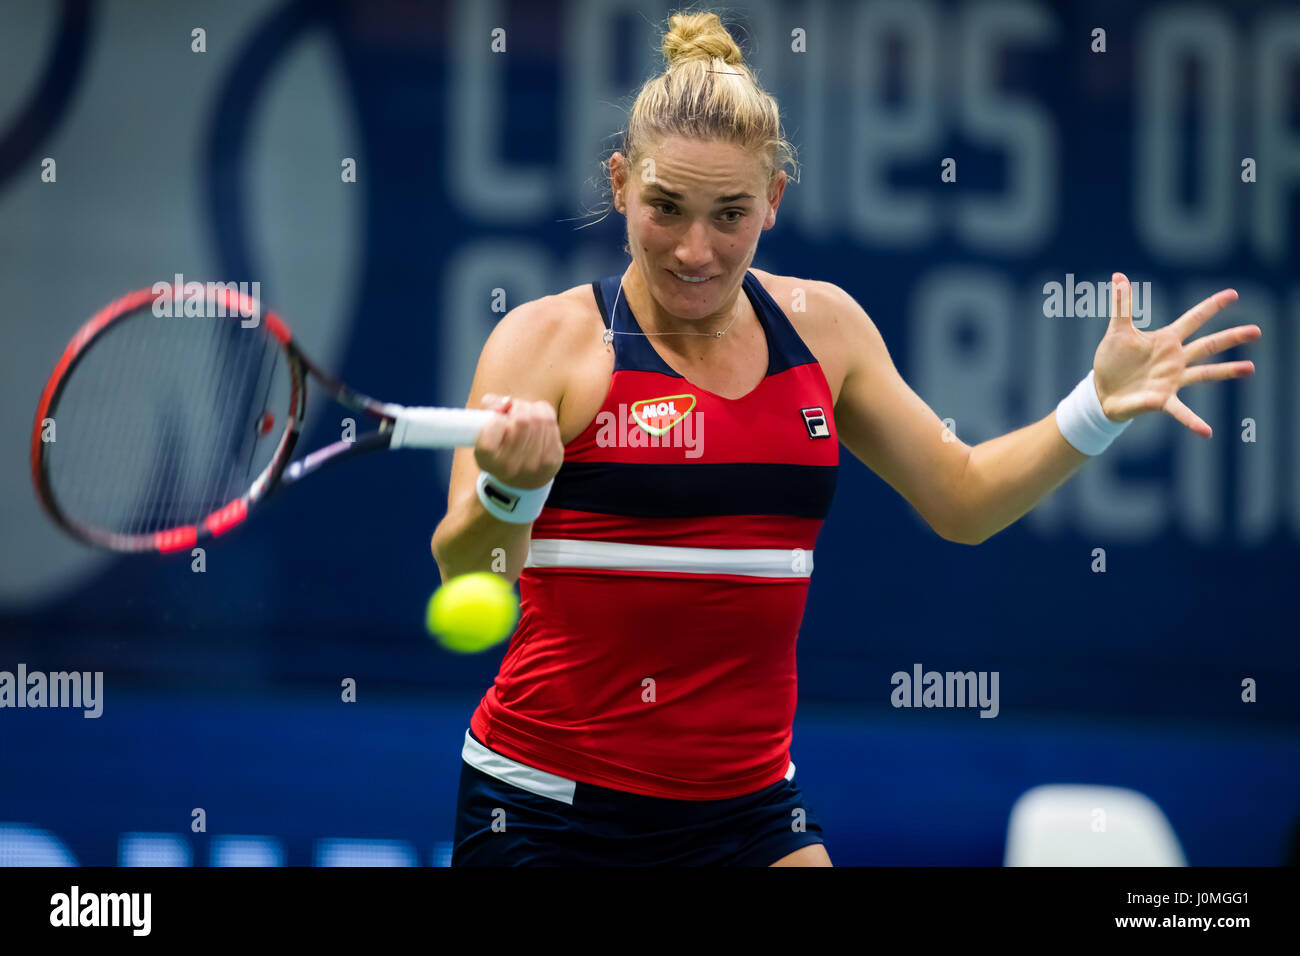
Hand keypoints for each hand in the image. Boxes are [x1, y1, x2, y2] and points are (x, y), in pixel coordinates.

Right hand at [473, 393, 564, 488]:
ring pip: (539, 418)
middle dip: (519, 407)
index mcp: (486, 459)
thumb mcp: (484, 427)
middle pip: (522, 419)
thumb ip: (489, 405)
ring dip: (532, 409)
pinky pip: (550, 421)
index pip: (494, 425)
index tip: (498, 420)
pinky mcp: (551, 459)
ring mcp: (533, 464)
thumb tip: (507, 402)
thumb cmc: (500, 444)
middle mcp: (509, 466)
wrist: (522, 479)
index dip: (497, 416)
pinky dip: (544, 413)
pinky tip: (538, 420)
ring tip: (526, 415)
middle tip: (514, 411)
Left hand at [1092, 273, 1259, 437]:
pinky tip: (1207, 432)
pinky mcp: (1162, 400)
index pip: (1193, 319)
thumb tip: (1118, 276)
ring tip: (1250, 369)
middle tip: (1257, 331)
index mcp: (1166, 340)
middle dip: (1231, 337)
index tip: (1233, 294)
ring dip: (1226, 372)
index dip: (1211, 306)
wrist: (1101, 391)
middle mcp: (1175, 360)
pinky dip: (1193, 422)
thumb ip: (1122, 305)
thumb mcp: (1117, 331)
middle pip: (1208, 345)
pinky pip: (1181, 412)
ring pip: (1205, 374)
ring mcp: (1172, 380)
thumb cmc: (1112, 361)